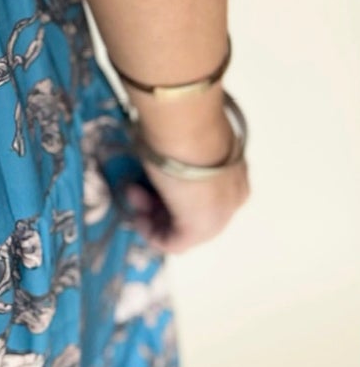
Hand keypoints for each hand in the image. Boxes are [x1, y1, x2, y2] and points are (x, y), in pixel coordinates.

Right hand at [121, 92, 249, 254]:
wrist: (188, 124)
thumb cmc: (183, 123)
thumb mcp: (182, 139)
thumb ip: (178, 151)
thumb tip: (159, 148)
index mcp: (234, 174)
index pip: (202, 193)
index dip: (171, 189)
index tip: (148, 176)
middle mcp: (232, 197)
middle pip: (191, 211)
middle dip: (159, 202)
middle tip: (135, 185)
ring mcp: (219, 215)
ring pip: (182, 227)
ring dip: (152, 214)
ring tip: (133, 192)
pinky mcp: (199, 228)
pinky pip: (174, 243)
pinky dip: (152, 233)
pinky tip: (138, 216)